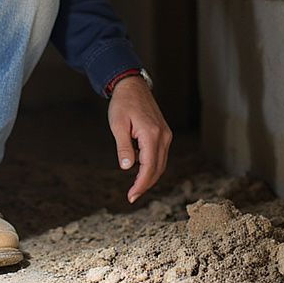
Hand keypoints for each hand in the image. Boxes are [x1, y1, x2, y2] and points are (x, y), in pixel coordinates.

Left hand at [107, 76, 172, 203]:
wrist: (132, 86)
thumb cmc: (123, 104)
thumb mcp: (118, 125)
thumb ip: (124, 147)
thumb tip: (127, 168)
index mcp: (152, 134)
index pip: (149, 167)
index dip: (141, 184)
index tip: (131, 196)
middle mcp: (163, 136)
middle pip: (158, 168)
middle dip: (146, 184)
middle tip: (132, 196)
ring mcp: (166, 135)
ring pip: (161, 163)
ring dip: (149, 176)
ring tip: (134, 185)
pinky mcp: (164, 133)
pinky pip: (160, 154)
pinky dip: (150, 164)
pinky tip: (138, 166)